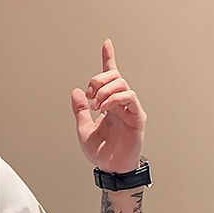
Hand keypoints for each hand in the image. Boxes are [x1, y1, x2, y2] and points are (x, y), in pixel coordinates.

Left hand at [71, 39, 147, 173]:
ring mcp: (130, 109)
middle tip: (89, 98)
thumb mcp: (83, 129)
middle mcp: (120, 103)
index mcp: (108, 104)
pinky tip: (105, 108)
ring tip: (96, 106)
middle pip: (114, 76)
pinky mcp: (137, 117)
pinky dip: (115, 98)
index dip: (108, 59)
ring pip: (122, 84)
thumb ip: (80, 110)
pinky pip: (130, 97)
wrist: (111, 169)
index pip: (110, 77)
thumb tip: (76, 92)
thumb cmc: (101, 152)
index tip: (106, 43)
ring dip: (105, 90)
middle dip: (98, 80)